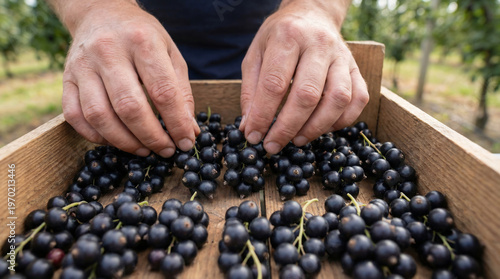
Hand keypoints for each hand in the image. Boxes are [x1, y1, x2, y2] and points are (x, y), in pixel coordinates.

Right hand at [59, 0, 198, 156]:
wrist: (101, 12)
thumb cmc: (142, 36)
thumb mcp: (170, 53)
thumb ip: (181, 92)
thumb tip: (189, 131)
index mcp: (142, 41)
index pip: (162, 91)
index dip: (176, 123)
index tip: (186, 142)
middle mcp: (108, 51)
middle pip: (129, 107)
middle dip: (151, 137)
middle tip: (165, 150)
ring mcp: (83, 65)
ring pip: (99, 115)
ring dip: (124, 142)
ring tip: (143, 150)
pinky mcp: (66, 78)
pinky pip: (74, 116)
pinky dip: (94, 136)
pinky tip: (114, 140)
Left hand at [240, 1, 368, 153]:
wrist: (312, 14)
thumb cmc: (280, 37)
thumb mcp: (255, 55)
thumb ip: (251, 90)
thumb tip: (249, 127)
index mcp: (288, 37)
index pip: (275, 83)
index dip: (263, 115)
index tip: (253, 136)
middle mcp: (319, 44)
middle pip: (307, 94)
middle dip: (287, 127)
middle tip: (273, 146)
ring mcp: (342, 57)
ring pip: (338, 99)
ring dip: (316, 127)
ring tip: (297, 140)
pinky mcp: (356, 68)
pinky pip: (358, 99)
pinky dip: (342, 121)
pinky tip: (323, 128)